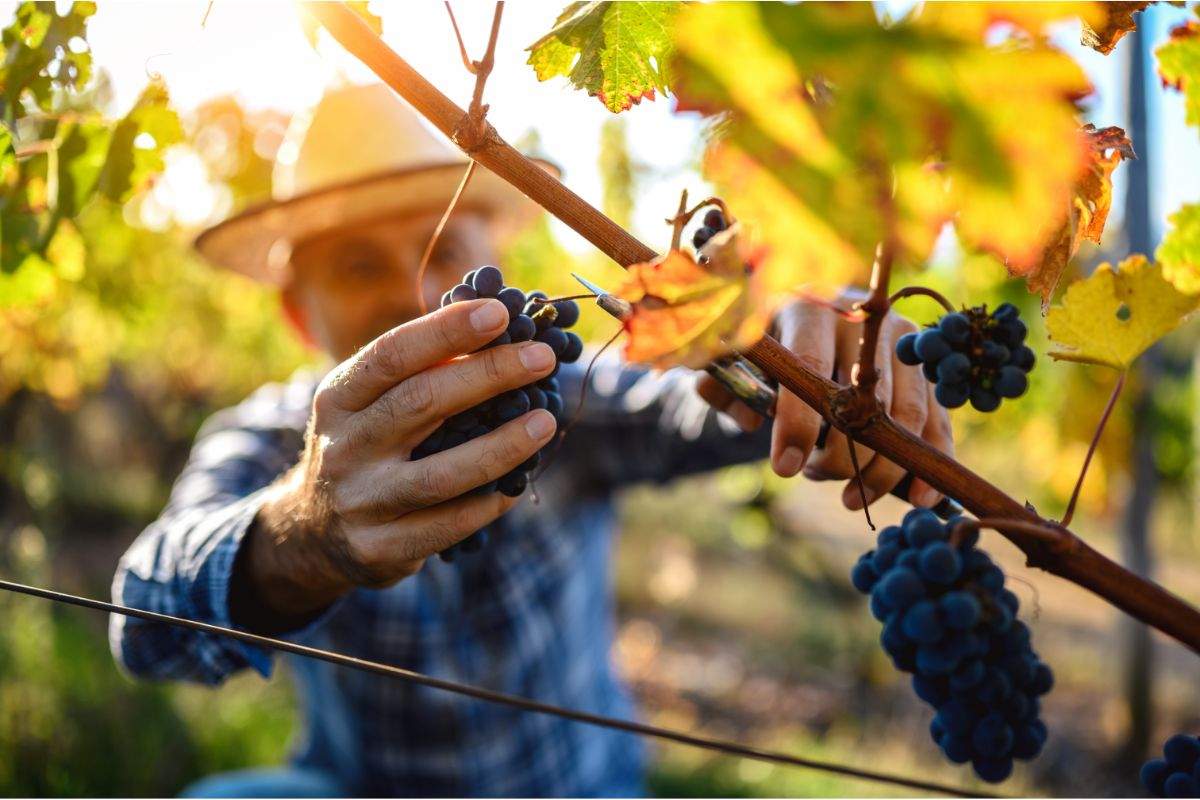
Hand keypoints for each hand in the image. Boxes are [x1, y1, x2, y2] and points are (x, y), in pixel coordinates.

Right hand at [235, 298, 558, 624]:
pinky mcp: (380, 548)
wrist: (312, 533)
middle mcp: (344, 447)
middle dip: (489, 375)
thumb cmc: (364, 446)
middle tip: (542, 357)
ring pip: (440, 475)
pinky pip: (448, 526)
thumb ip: (419, 371)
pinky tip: (518, 485)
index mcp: (339, 398)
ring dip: (501, 446)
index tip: (500, 314)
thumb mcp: (368, 404)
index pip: (392, 355)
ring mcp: (362, 501)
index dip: (446, 331)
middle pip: (421, 403)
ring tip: (545, 422)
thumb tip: (501, 330)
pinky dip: (488, 504)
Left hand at [695, 296, 953, 510]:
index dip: (799, 422)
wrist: (813, 313)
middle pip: (863, 399)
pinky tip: (920, 498)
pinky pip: (938, 418)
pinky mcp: (925, 366)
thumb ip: (725, 387)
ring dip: (883, 468)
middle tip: (816, 477)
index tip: (786, 469)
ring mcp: (903, 340)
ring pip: (905, 414)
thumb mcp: (737, 358)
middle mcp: (864, 322)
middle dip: (842, 455)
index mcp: (810, 310)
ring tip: (852, 498)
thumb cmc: (771, 344)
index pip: (812, 368)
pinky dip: (931, 459)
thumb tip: (749, 421)